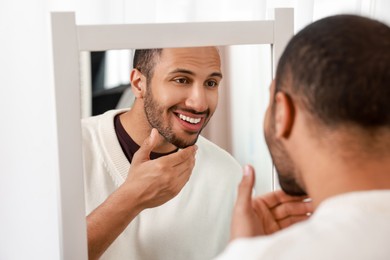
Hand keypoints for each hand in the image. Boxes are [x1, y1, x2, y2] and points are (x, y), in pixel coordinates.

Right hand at [86, 129, 196, 259]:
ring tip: (191, 159)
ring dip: (191, 164)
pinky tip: (186, 170)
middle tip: (193, 151)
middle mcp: (170, 175)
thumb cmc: (135, 178)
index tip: (194, 147)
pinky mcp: (174, 192)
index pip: (183, 155)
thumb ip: (149, 144)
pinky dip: (187, 174)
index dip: (190, 150)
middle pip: (188, 163)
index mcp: (163, 165)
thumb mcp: (139, 158)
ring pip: (188, 172)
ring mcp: (173, 185)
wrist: (133, 198)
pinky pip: (185, 181)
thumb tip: (155, 132)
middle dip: (192, 156)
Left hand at [230, 165, 312, 240]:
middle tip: (316, 201)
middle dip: (302, 204)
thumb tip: (248, 168)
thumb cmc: (240, 236)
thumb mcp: (241, 209)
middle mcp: (265, 216)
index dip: (292, 193)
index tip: (305, 190)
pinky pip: (293, 229)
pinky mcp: (278, 238)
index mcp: (256, 206)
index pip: (278, 196)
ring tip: (318, 211)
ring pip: (292, 218)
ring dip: (305, 215)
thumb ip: (246, 187)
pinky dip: (303, 226)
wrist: (245, 258)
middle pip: (288, 207)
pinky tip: (311, 223)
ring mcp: (272, 227)